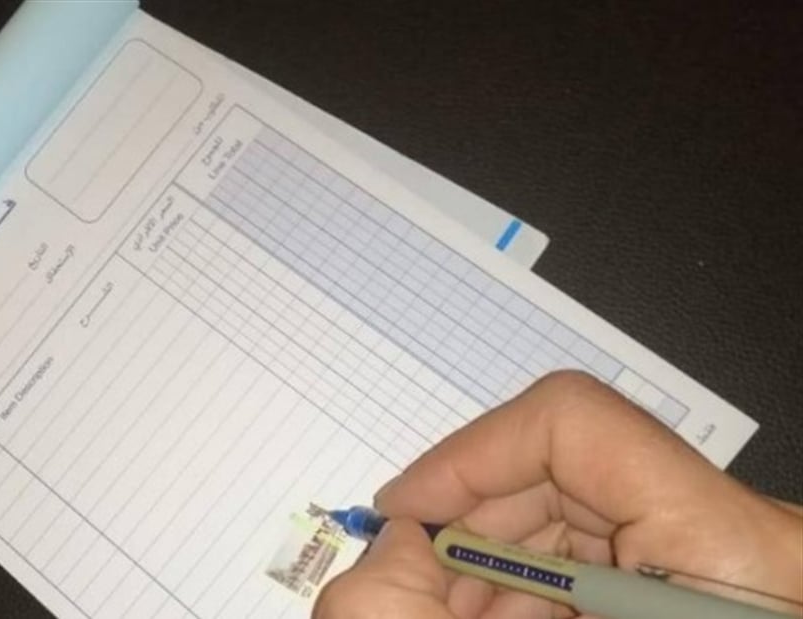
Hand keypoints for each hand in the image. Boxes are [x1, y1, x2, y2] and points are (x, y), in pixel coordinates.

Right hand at [314, 371, 802, 617]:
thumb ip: (443, 609)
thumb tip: (394, 545)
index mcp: (729, 547)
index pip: (573, 425)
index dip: (468, 458)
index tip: (406, 513)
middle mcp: (737, 533)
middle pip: (561, 472)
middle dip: (471, 532)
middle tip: (416, 590)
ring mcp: (723, 559)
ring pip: (574, 517)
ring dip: (495, 573)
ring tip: (457, 618)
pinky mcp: (707, 584)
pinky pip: (600, 560)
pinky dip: (536, 596)